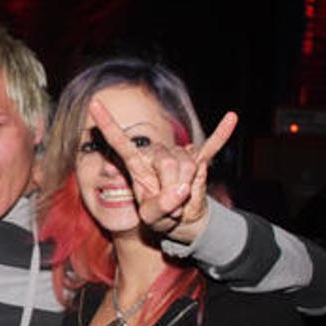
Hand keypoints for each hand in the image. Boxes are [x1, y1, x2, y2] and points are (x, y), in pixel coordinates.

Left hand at [89, 99, 237, 241]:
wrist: (181, 221)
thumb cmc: (160, 217)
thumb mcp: (152, 218)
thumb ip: (161, 206)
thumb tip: (181, 189)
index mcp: (137, 165)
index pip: (119, 142)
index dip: (107, 124)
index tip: (93, 104)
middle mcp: (156, 154)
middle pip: (168, 163)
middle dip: (173, 188)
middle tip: (171, 203)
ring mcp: (178, 155)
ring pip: (189, 164)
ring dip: (188, 187)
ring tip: (181, 196)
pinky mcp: (199, 160)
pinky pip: (211, 147)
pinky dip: (221, 135)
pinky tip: (232, 118)